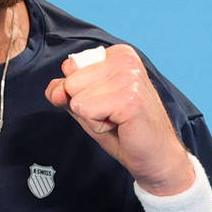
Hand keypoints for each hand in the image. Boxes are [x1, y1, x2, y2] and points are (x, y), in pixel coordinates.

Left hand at [44, 44, 194, 194]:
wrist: (156, 157)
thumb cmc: (124, 130)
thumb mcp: (87, 105)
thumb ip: (66, 91)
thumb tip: (56, 91)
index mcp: (118, 54)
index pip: (70, 67)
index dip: (80, 92)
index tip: (107, 102)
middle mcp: (125, 59)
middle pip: (71, 82)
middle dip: (85, 105)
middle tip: (113, 114)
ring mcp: (129, 77)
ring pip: (77, 98)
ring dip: (92, 117)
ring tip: (117, 120)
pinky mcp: (129, 99)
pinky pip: (86, 111)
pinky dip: (98, 126)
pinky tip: (120, 126)